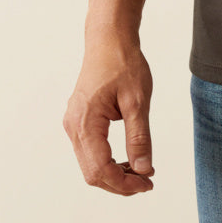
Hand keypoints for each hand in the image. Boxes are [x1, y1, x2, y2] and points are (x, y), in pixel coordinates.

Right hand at [64, 36, 156, 195]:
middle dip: (119, 183)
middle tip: (147, 181)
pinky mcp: (79, 120)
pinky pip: (90, 151)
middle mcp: (73, 126)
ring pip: (90, 164)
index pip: (100, 169)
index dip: (124, 184)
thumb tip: (143, 169)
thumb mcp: (137, 100)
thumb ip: (139, 137)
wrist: (109, 38)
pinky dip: (107, 161)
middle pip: (92, 173)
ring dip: (113, 174)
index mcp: (85, 122)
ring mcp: (73, 123)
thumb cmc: (122, 62)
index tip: (147, 183)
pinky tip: (127, 159)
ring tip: (140, 171)